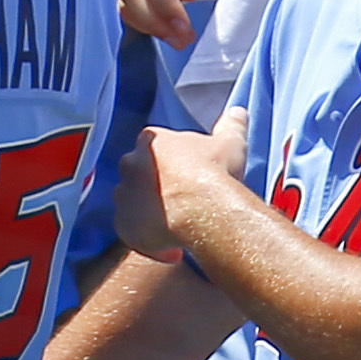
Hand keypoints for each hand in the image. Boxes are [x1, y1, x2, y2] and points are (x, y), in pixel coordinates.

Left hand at [117, 109, 250, 263]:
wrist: (202, 207)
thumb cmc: (215, 172)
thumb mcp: (230, 143)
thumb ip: (231, 125)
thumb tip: (238, 112)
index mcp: (150, 141)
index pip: (156, 151)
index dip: (174, 167)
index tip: (190, 178)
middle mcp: (129, 164)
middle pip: (141, 176)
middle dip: (158, 189)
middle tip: (184, 203)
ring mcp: (123, 194)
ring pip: (135, 205)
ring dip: (151, 214)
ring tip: (179, 227)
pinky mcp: (123, 224)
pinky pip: (133, 232)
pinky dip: (149, 240)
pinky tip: (173, 247)